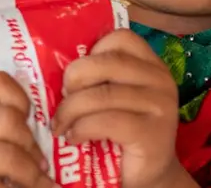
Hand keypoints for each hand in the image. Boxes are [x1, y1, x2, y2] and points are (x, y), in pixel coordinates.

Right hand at [0, 71, 56, 187]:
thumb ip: (11, 121)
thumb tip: (54, 123)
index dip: (22, 99)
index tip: (28, 120)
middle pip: (9, 119)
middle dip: (31, 144)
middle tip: (41, 162)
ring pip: (9, 154)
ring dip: (32, 173)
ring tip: (41, 182)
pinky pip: (4, 185)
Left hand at [53, 30, 197, 187]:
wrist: (146, 177)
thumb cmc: (120, 134)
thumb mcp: (111, 98)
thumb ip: (96, 77)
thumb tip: (49, 63)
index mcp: (150, 64)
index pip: (119, 38)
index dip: (90, 52)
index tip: (75, 76)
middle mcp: (160, 79)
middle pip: (107, 62)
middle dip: (74, 79)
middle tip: (61, 99)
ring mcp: (160, 106)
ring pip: (102, 95)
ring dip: (71, 110)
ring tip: (60, 124)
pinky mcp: (152, 134)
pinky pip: (106, 121)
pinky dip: (82, 129)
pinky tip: (73, 138)